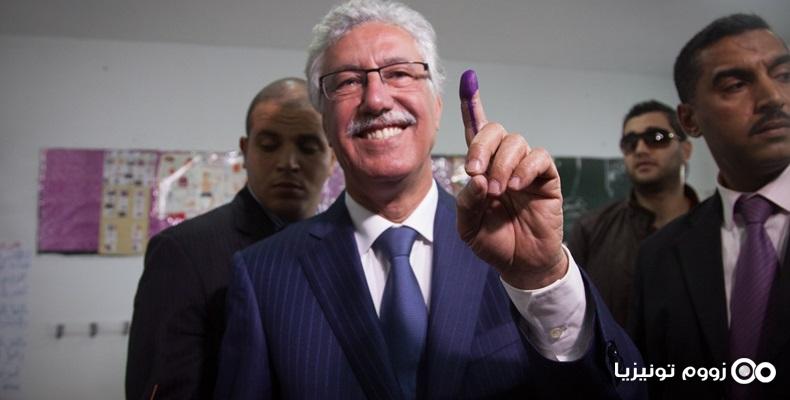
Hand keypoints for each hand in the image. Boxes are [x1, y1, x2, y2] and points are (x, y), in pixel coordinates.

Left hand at [456, 70, 566, 289]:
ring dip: (502, 164)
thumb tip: (479, 178)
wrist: (521, 264)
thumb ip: (467, 202)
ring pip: (516, 142)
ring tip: (499, 191)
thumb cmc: (494, 242)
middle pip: (495, 130)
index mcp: (482, 168)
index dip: (472, 106)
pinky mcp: (547, 178)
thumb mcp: (468, 227)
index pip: (476, 131)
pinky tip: (517, 186)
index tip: (469, 80)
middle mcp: (504, 162)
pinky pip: (539, 158)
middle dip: (481, 145)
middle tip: (474, 171)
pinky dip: (525, 168)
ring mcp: (527, 169)